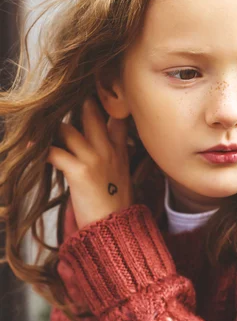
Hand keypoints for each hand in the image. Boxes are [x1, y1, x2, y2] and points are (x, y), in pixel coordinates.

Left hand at [44, 96, 133, 229]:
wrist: (115, 229)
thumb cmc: (114, 205)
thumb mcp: (121, 174)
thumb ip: (114, 153)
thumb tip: (101, 139)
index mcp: (120, 150)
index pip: (117, 116)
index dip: (104, 99)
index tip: (90, 90)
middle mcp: (109, 150)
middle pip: (90, 112)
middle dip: (73, 102)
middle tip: (55, 100)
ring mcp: (95, 159)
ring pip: (66, 129)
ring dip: (50, 129)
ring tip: (38, 128)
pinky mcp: (79, 172)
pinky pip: (54, 152)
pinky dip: (40, 150)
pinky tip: (30, 148)